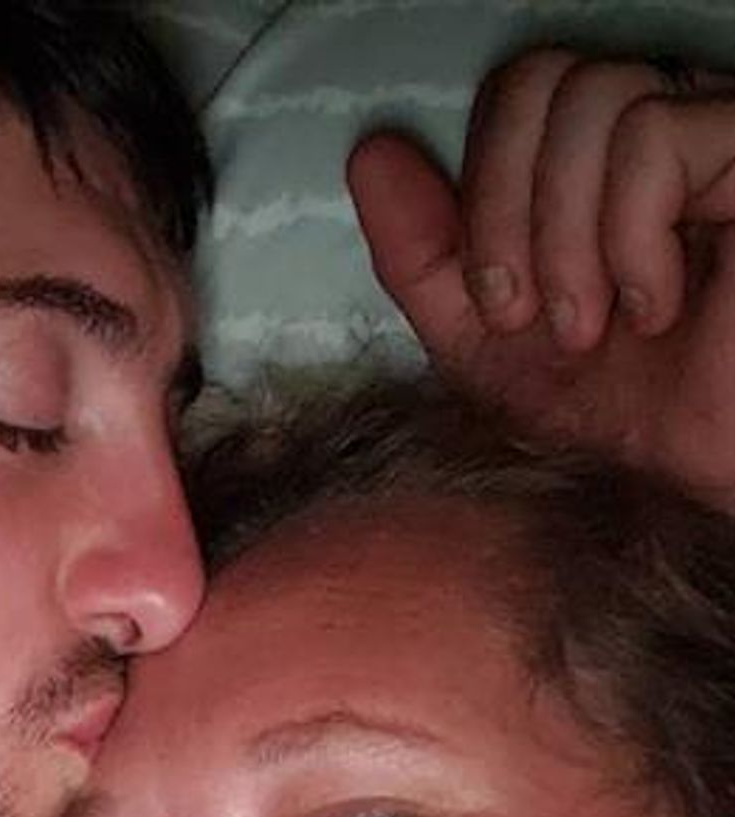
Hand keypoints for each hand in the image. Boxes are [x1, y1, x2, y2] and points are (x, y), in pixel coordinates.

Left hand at [350, 51, 734, 508]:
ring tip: (595, 325)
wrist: (702, 479)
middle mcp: (660, 125)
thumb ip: (427, 259)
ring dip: (565, 240)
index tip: (497, 304)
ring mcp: (710, 134)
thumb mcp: (490, 344)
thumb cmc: (624, 416)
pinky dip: (631, 240)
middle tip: (526, 314)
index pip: (510, 98)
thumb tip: (373, 159)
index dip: (480, 195)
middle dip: (503, 212)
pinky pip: (654, 138)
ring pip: (593, 99)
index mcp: (598, 160)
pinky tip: (658, 307)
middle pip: (539, 80)